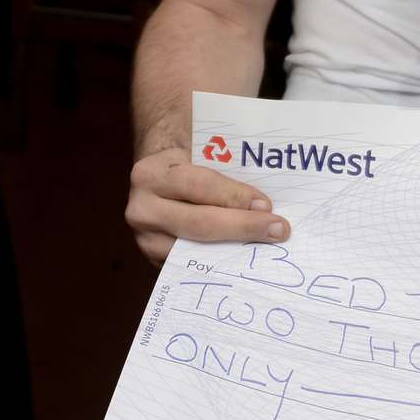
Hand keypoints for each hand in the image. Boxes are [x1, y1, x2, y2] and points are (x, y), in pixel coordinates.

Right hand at [125, 147, 289, 267]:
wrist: (155, 178)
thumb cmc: (186, 163)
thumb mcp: (197, 155)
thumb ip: (224, 172)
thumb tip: (266, 202)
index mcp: (151, 174)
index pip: (199, 185)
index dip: (235, 197)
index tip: (267, 205)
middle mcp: (142, 209)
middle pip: (199, 222)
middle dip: (243, 226)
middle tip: (278, 229)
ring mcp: (146, 239)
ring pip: (196, 249)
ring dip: (236, 249)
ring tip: (267, 245)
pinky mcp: (154, 260)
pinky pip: (192, 264)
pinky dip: (221, 262)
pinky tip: (244, 259)